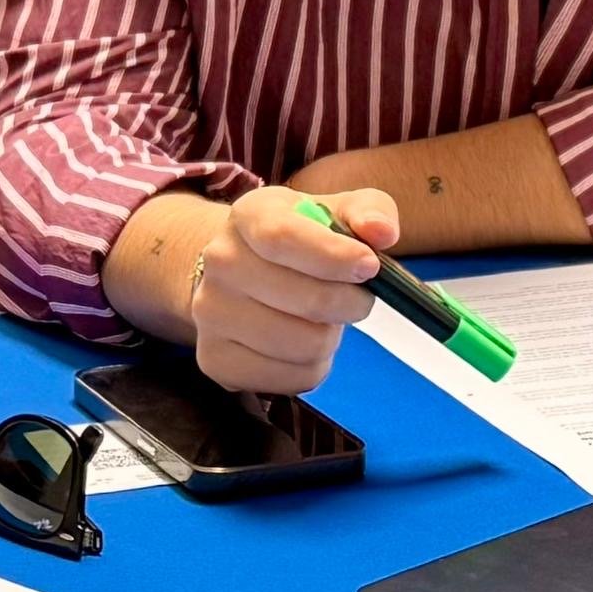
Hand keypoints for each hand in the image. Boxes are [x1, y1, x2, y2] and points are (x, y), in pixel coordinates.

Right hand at [181, 183, 400, 395]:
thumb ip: (370, 211)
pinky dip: (313, 368)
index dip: (333, 256)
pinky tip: (301, 345)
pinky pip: (292, 380)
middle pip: (307, 301)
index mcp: (250, 215)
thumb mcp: (337, 212)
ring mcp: (210, 313)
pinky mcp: (215, 360)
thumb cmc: (303, 241)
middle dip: (351, 304)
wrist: (243, 273)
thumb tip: (382, 232)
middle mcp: (220, 261)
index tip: (370, 267)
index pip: (283, 237)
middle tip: (356, 298)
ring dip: (331, 337)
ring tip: (322, 320)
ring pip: (304, 346)